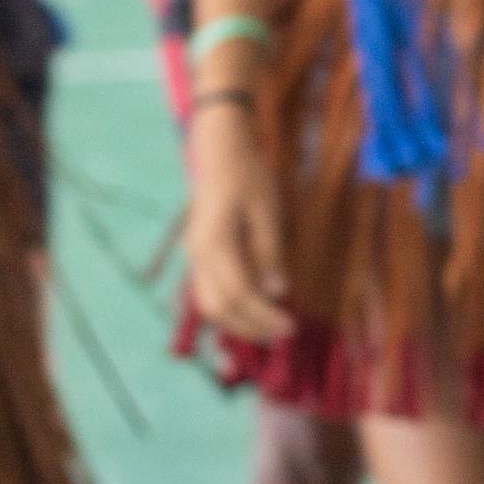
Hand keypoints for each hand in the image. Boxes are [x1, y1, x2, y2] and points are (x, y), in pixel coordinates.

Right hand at [181, 104, 292, 341]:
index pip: (238, 294)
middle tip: (283, 333)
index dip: (264, 316)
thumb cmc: (247, 174)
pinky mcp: (198, 253)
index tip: (290, 327)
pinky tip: (253, 310)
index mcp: (214, 243)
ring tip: (270, 328)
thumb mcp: (266, 210)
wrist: (219, 149)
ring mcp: (193, 254)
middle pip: (219, 307)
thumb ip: (269, 252)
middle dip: (250, 327)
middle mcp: (196, 254)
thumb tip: (277, 292)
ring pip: (208, 303)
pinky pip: (208, 290)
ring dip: (238, 322)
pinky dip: (229, 307)